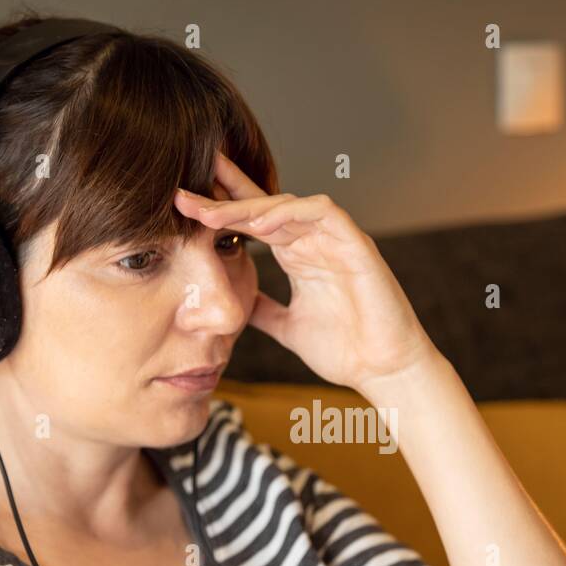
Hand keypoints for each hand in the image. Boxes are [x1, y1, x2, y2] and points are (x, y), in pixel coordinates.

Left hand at [173, 150, 437, 393]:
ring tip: (212, 213)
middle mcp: (314, 241)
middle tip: (183, 195)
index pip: (255, 221)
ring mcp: (335, 239)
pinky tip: (258, 224)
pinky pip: (322, 213)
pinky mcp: (356, 243)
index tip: (182, 204)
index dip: (222, 208)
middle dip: (224, 198)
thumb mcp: (287, 328)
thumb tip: (230, 302)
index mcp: (298, 256)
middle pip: (264, 205)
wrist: (383, 371)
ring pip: (288, 204)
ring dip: (248, 206)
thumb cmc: (347, 350)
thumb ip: (262, 309)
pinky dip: (290, 214)